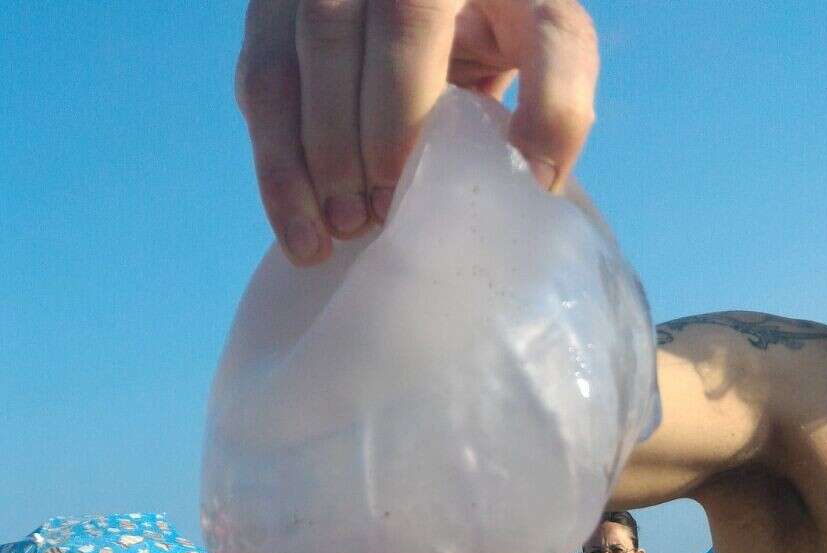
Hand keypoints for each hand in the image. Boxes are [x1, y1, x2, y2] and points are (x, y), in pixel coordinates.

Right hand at [237, 0, 598, 264]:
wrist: (453, 0)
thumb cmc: (507, 20)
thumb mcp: (547, 37)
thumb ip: (559, 94)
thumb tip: (536, 180)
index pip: (407, 17)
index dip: (399, 105)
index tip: (402, 185)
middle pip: (332, 39)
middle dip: (345, 142)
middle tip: (365, 222)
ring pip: (280, 67)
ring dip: (297, 164)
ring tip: (322, 242)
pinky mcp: (272, 17)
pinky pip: (256, 89)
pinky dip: (273, 165)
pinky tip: (298, 229)